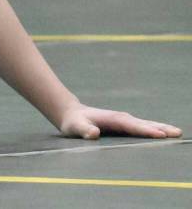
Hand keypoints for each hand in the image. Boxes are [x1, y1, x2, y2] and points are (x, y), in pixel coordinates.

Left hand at [58, 103, 181, 139]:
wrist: (72, 114)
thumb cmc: (74, 122)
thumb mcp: (75, 127)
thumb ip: (84, 130)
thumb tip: (93, 134)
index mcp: (113, 119)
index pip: (131, 126)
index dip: (145, 130)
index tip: (160, 135)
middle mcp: (122, 118)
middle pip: (144, 124)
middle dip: (160, 128)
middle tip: (176, 134)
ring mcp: (125, 121)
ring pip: (147, 124)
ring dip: (162, 129)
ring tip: (177, 133)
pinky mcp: (126, 125)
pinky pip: (144, 127)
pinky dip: (156, 130)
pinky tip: (165, 134)